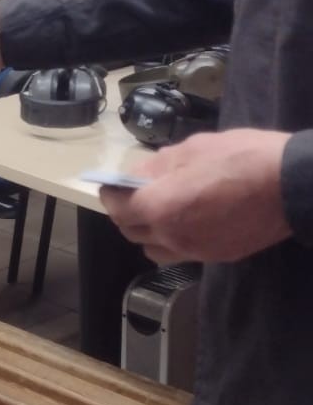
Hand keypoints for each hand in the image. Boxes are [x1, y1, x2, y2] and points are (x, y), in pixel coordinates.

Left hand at [100, 129, 292, 264]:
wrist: (292, 184)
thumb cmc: (243, 159)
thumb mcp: (194, 148)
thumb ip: (160, 165)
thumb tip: (141, 174)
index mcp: (161, 208)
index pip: (119, 210)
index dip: (112, 196)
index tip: (113, 185)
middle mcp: (173, 237)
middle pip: (132, 233)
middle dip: (127, 214)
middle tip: (134, 195)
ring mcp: (196, 251)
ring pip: (154, 249)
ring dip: (148, 232)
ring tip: (159, 210)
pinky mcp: (218, 256)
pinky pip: (182, 253)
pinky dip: (174, 239)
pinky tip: (187, 220)